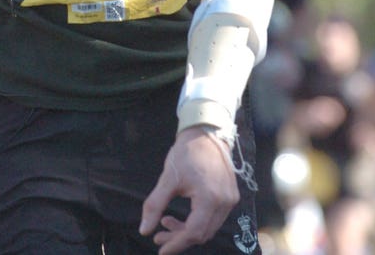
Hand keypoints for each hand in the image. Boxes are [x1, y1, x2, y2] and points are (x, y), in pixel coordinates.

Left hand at [139, 127, 239, 253]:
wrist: (205, 132)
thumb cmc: (186, 152)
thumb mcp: (168, 178)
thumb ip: (155, 205)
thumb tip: (144, 230)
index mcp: (210, 199)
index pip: (193, 233)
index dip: (175, 244)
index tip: (159, 249)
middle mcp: (225, 203)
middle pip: (202, 234)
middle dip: (179, 239)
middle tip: (158, 236)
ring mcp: (230, 200)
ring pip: (208, 228)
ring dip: (187, 231)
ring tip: (166, 222)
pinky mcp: (230, 196)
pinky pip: (214, 218)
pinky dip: (197, 221)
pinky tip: (182, 215)